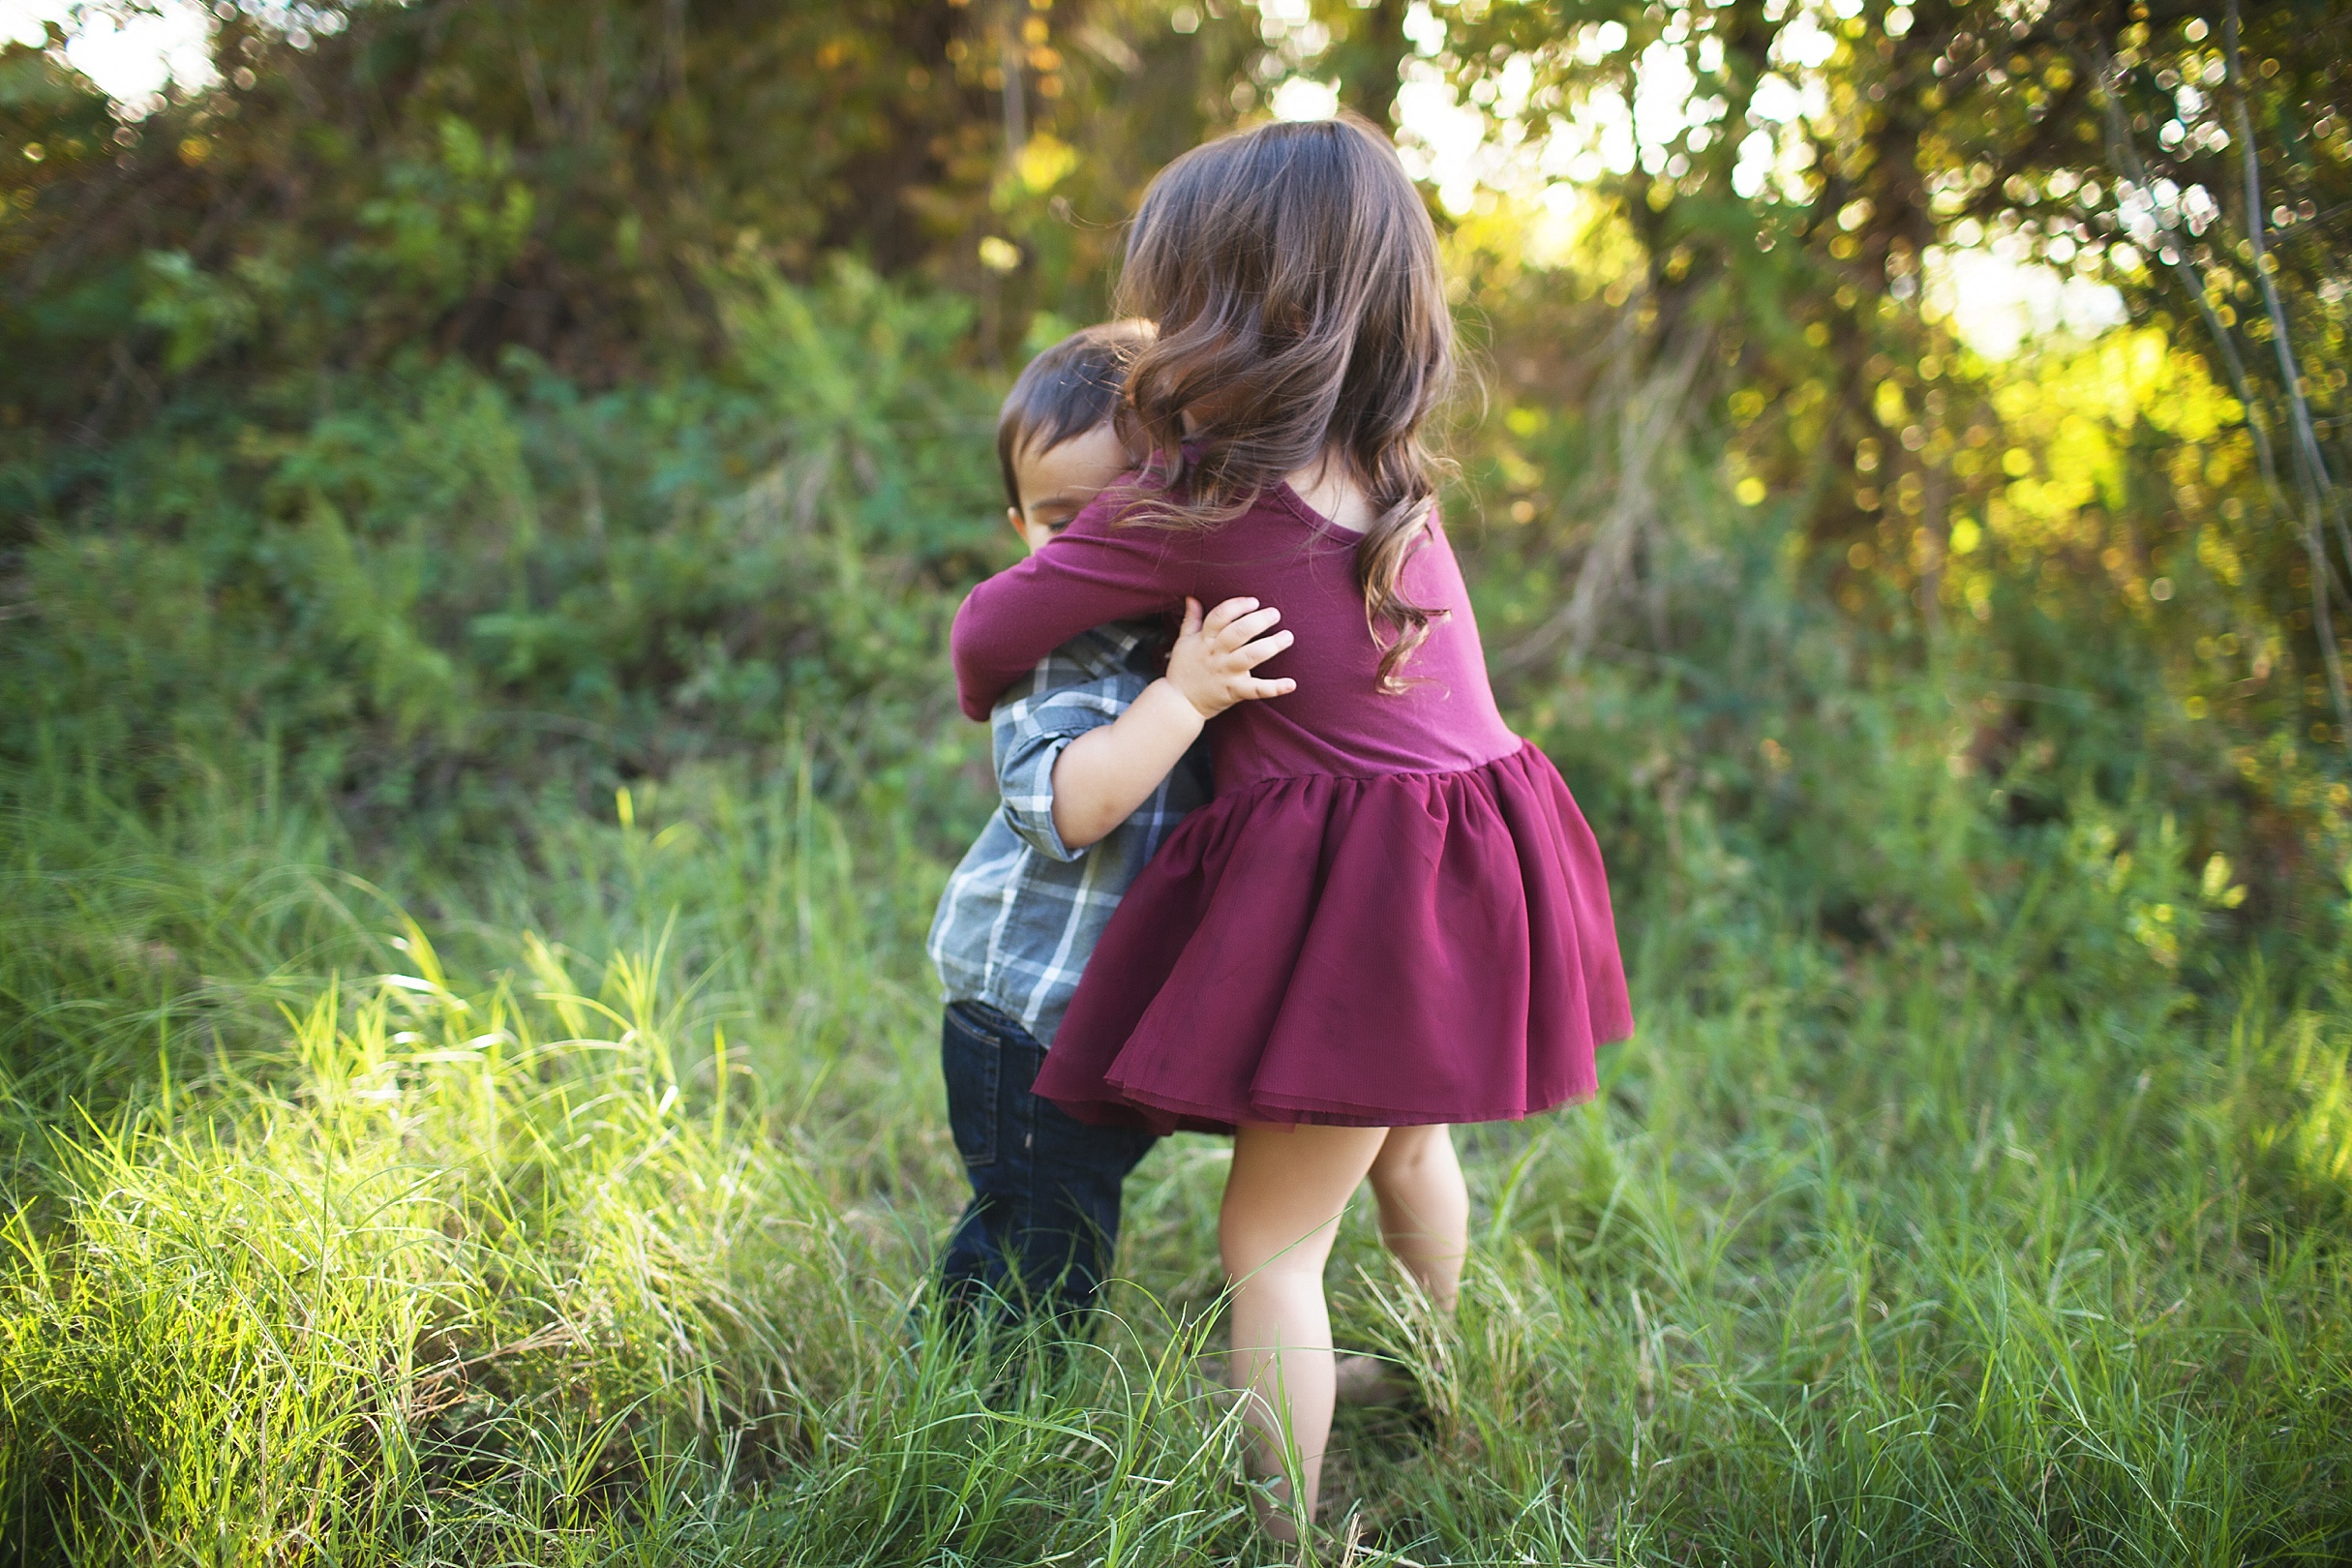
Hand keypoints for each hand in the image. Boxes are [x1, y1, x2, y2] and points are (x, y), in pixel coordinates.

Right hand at [1165, 596, 1295, 719]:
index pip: (1220, 617)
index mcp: (1205, 640)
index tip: (1253, 602)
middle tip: (1275, 613)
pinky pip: (1256, 690)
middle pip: (1238, 633)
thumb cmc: (1183, 670)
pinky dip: (1274, 688)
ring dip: (1271, 646)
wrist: (1179, 703)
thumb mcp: (1183, 642)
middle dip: (1258, 621)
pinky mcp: (1234, 691)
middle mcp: (1216, 654)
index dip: (1237, 606)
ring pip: (1250, 657)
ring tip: (1287, 637)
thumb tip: (1192, 598)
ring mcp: (1226, 673)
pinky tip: (1291, 684)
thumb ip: (1191, 619)